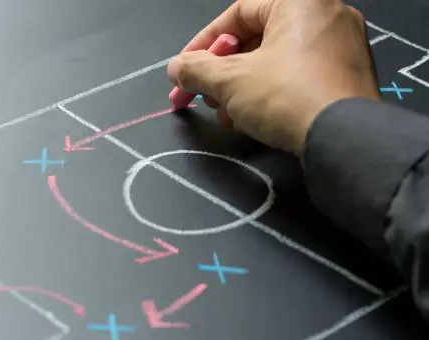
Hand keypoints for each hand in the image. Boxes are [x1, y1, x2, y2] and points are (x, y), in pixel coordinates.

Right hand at [167, 0, 380, 156]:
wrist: (343, 140)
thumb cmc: (286, 96)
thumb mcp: (229, 81)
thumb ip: (196, 70)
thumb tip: (176, 69)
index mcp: (300, 1)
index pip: (237, 14)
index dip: (203, 44)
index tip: (185, 69)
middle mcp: (326, 15)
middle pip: (257, 39)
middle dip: (223, 72)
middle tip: (205, 95)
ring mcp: (343, 47)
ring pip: (277, 61)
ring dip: (243, 87)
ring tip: (226, 114)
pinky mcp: (349, 77)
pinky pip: (299, 77)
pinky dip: (270, 94)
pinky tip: (253, 120)